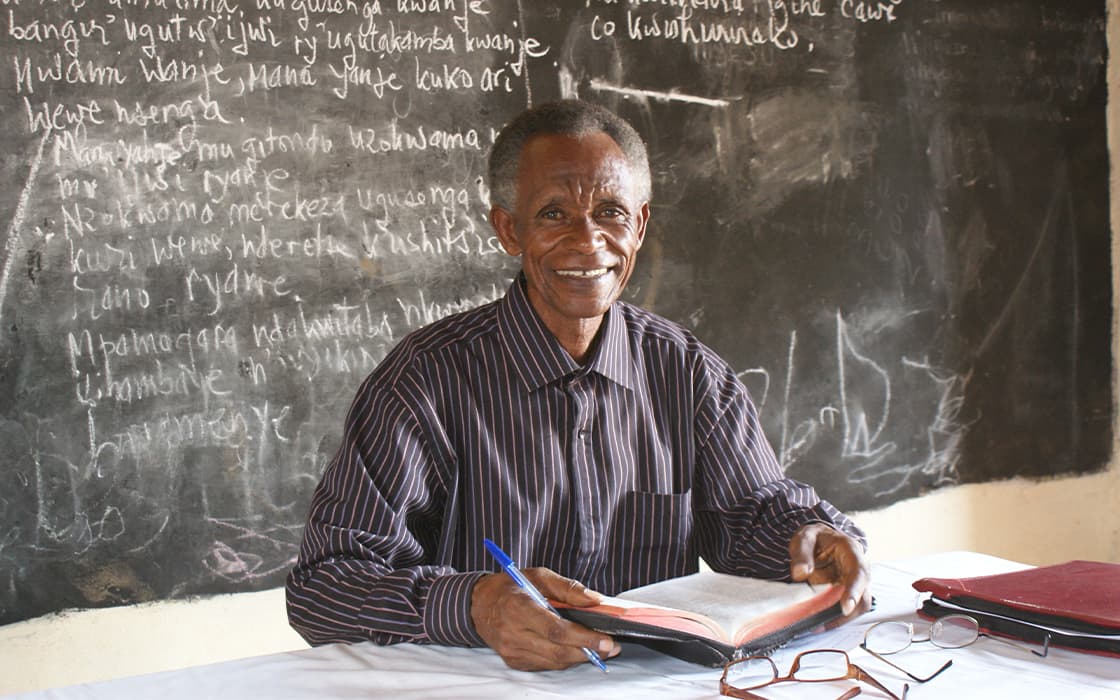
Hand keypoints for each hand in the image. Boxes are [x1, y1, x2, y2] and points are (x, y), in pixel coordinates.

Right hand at [470, 567, 619, 670]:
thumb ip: (568, 588)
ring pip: (554, 662)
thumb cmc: (510, 586)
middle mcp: (513, 633)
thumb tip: (595, 600)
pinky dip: (563, 659)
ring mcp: (512, 651)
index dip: (584, 638)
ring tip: (599, 648)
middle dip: (588, 651)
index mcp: (519, 608)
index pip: (556, 630)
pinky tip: (574, 649)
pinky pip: (545, 665)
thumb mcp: (538, 575)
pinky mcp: (514, 661)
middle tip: (611, 647)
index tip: (606, 639)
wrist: (478, 605)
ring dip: (579, 657)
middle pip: (557, 651)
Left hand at [789, 523, 871, 619]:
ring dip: (839, 619)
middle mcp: (859, 569)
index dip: (854, 592)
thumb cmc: (815, 537)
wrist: (819, 540)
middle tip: (823, 624)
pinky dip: (834, 618)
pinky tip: (818, 623)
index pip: (859, 573)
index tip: (845, 608)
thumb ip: (802, 553)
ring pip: (857, 608)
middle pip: (864, 597)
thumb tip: (801, 573)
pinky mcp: (847, 594)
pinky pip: (846, 610)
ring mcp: (855, 584)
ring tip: (816, 625)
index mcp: (852, 551)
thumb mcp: (804, 537)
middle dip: (848, 614)